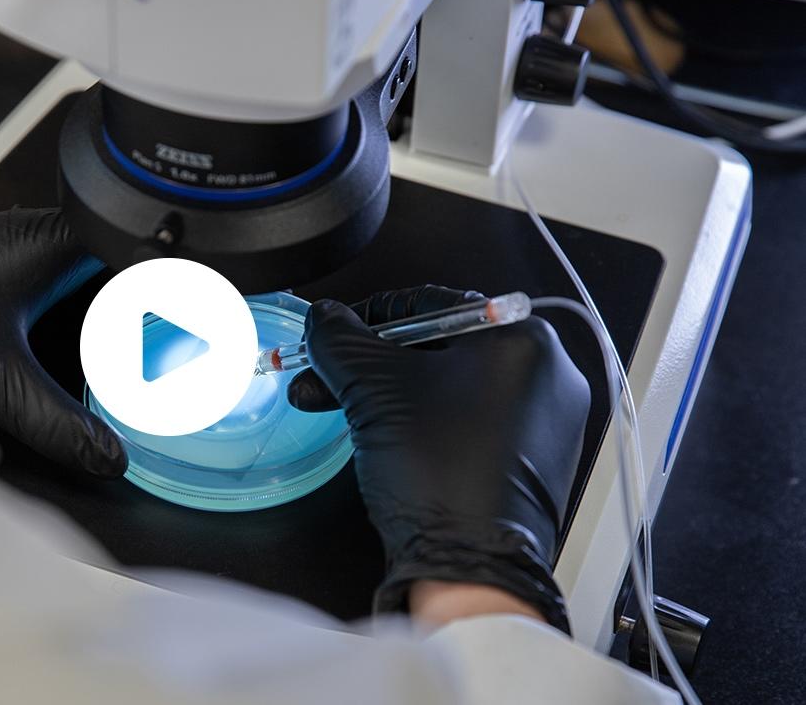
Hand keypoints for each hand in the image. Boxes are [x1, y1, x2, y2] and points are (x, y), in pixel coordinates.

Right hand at [291, 286, 589, 631]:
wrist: (472, 566)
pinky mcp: (534, 460)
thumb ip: (341, 340)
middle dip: (372, 364)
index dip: (366, 317)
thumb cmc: (438, 474)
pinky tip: (386, 439)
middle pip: (438, 347)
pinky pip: (470, 422)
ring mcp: (545, 420)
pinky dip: (425, 423)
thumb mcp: (372, 389)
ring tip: (345, 412)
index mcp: (521, 339)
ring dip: (391, 394)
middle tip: (328, 379)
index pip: (428, 304)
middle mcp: (546, 373)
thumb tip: (325, 319)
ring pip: (450, 387)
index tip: (334, 334)